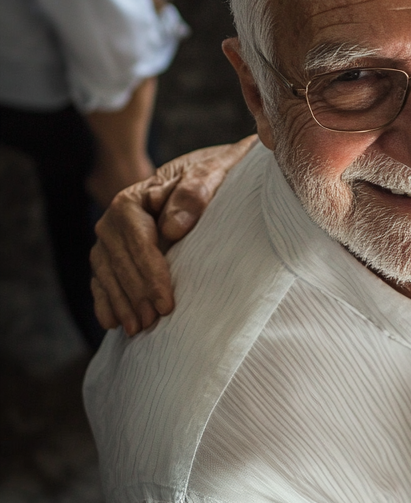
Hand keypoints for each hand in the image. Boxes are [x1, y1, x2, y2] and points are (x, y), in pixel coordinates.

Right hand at [90, 136, 256, 333]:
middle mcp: (115, 219)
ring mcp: (112, 238)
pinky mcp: (115, 253)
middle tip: (153, 323)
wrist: (212, 175)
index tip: (167, 303)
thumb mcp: (214, 173)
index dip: (150, 275)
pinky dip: (106, 301)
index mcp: (135, 198)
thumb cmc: (215, 175)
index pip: (137, 242)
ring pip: (108, 273)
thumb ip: (195, 191)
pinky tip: (113, 323)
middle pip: (120, 262)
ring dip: (121, 303)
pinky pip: (103, 278)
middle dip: (136, 295)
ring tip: (138, 329)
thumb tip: (172, 228)